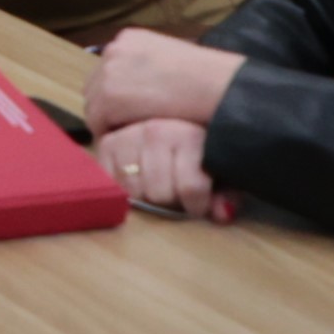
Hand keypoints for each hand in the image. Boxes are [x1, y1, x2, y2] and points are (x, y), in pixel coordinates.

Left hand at [82, 29, 247, 132]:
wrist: (216, 86)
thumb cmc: (207, 77)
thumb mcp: (172, 59)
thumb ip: (149, 69)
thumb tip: (140, 89)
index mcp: (130, 38)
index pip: (109, 70)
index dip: (118, 94)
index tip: (133, 110)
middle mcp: (114, 49)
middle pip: (96, 86)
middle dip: (110, 107)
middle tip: (131, 126)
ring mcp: (108, 72)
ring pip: (95, 105)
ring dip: (111, 121)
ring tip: (134, 136)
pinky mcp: (108, 96)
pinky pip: (98, 123)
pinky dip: (111, 134)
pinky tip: (132, 141)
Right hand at [93, 118, 226, 218]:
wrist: (175, 120)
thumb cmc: (199, 150)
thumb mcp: (220, 170)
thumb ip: (226, 193)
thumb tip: (222, 213)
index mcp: (188, 135)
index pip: (190, 187)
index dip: (197, 205)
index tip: (199, 204)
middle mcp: (155, 132)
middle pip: (159, 193)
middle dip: (169, 200)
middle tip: (175, 193)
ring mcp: (128, 136)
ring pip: (133, 189)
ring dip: (146, 195)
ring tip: (156, 186)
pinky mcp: (107, 143)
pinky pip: (110, 179)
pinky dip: (121, 187)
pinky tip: (136, 181)